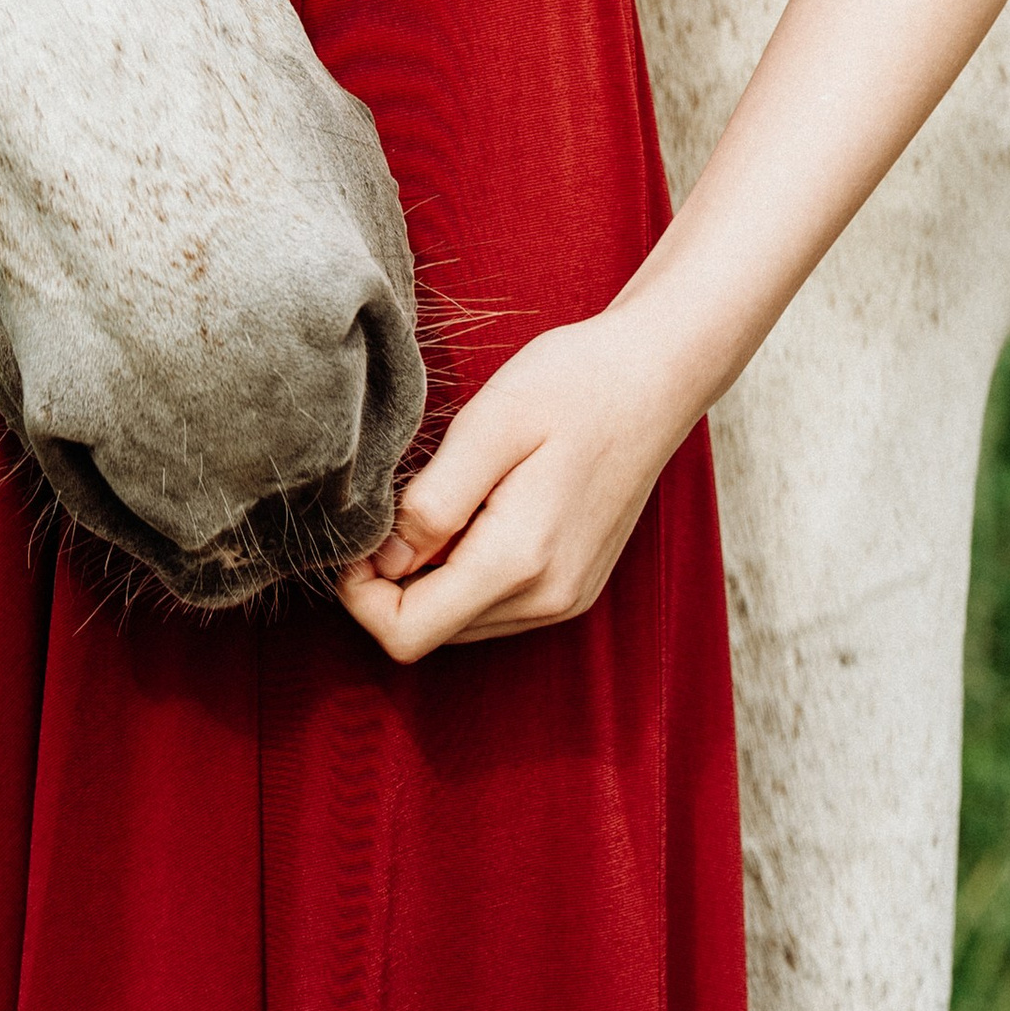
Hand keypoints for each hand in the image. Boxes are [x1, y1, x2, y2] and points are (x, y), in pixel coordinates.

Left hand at [335, 305, 705, 664]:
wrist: (655, 376)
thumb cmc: (573, 384)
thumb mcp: (489, 425)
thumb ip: (433, 501)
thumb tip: (384, 559)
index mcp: (518, 561)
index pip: (407, 634)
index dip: (359, 595)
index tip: (354, 537)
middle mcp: (546, 599)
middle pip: (430, 633)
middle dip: (389, 585)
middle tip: (391, 507)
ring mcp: (565, 599)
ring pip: (459, 624)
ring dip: (427, 578)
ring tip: (439, 500)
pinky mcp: (574, 588)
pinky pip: (494, 607)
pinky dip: (464, 573)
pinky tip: (474, 510)